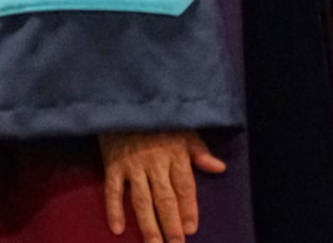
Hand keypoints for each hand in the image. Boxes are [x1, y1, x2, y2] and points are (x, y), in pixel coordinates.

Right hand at [99, 130, 226, 241]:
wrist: (126, 102)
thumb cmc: (158, 119)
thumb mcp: (184, 129)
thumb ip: (200, 151)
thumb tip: (219, 168)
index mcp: (175, 154)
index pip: (184, 186)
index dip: (189, 209)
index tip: (191, 229)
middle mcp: (155, 163)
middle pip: (164, 199)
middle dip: (171, 225)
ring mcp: (133, 166)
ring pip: (141, 200)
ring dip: (148, 225)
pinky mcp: (113, 166)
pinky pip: (113, 191)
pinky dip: (114, 210)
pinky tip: (118, 229)